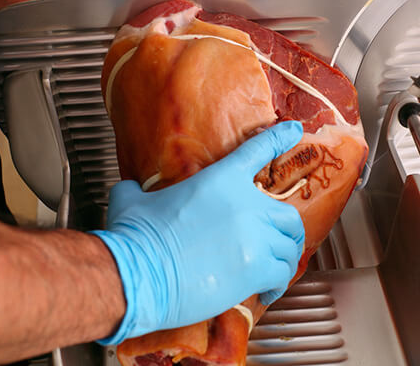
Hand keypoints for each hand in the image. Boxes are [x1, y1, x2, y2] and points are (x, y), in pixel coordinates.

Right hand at [92, 121, 304, 343]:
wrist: (138, 273)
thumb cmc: (135, 238)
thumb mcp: (132, 201)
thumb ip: (136, 190)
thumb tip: (125, 188)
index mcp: (220, 180)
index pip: (258, 150)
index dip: (280, 137)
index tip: (294, 129)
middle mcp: (245, 205)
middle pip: (288, 214)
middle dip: (288, 230)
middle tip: (282, 240)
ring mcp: (254, 236)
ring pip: (289, 246)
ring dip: (284, 258)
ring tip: (274, 269)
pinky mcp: (255, 269)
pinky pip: (282, 274)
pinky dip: (278, 284)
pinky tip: (268, 291)